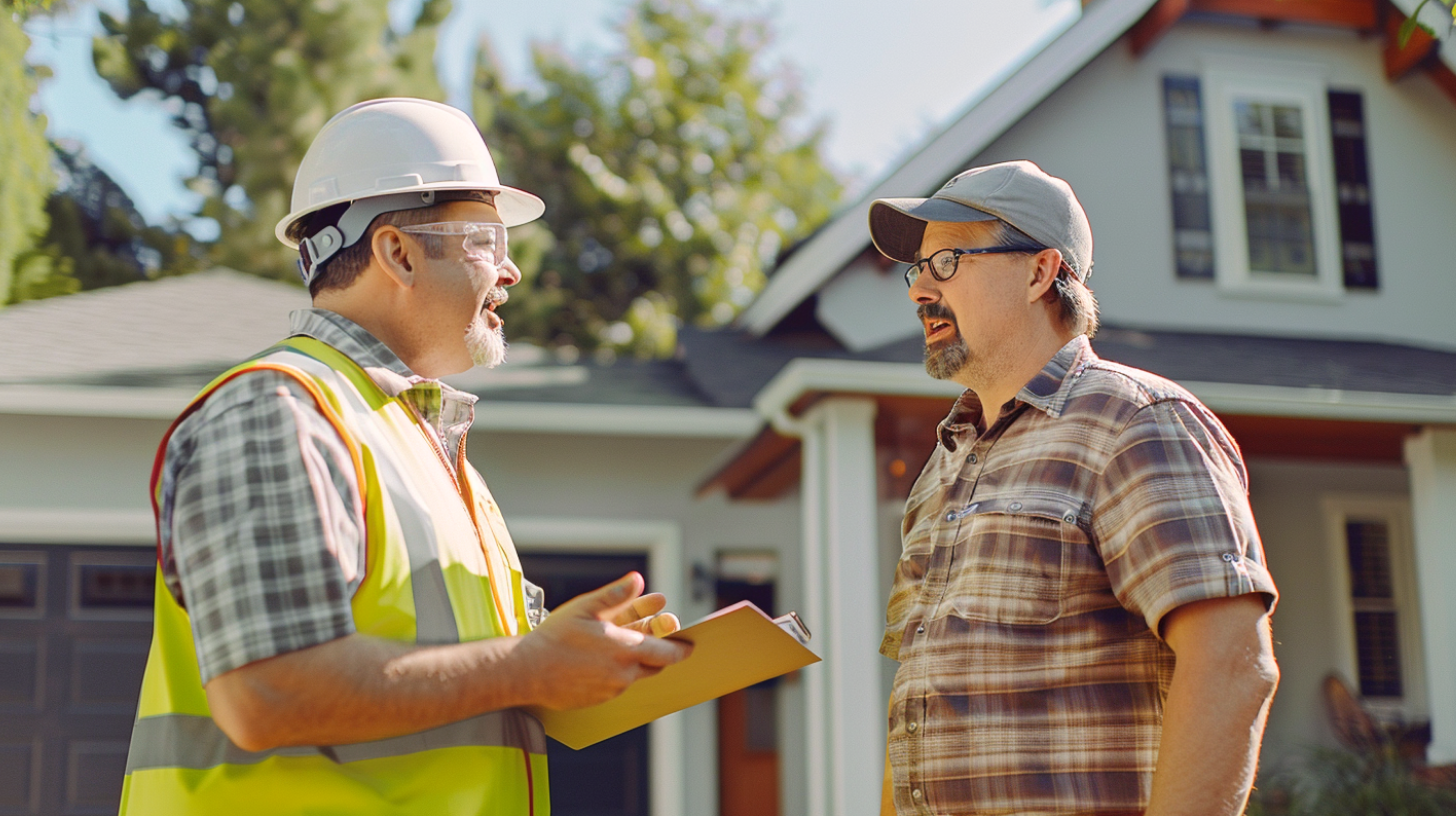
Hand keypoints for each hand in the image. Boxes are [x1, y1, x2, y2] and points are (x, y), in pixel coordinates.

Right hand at [514, 572, 691, 709]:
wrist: (526, 671)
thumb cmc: (555, 636)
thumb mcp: (585, 608)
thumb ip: (615, 595)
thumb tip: (639, 580)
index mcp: (626, 650)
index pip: (669, 653)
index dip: (681, 648)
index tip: (688, 643)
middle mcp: (624, 674)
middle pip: (656, 665)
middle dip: (659, 651)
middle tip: (657, 636)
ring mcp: (612, 690)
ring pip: (636, 676)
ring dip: (636, 661)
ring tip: (623, 644)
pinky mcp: (599, 701)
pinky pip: (618, 686)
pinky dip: (618, 673)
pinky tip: (601, 660)